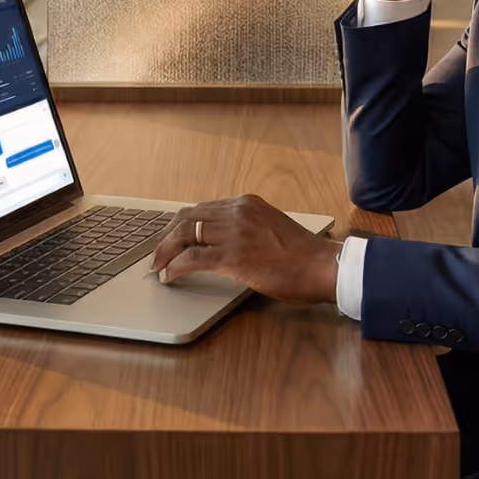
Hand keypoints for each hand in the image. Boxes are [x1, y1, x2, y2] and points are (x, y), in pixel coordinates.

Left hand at [149, 194, 339, 304]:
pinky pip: (192, 258)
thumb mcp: (270, 227)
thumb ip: (247, 227)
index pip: (201, 208)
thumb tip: (224, 242)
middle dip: (166, 236)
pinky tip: (169, 276)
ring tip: (157, 266)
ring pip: (184, 236)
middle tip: (156, 253)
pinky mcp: (232, 257)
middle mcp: (237, 211)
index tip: (170, 237)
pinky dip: (175, 267)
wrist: (322, 266)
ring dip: (165, 252)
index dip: (180, 224)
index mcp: (246, 203)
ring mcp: (234, 232)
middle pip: (186, 218)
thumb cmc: (303, 254)